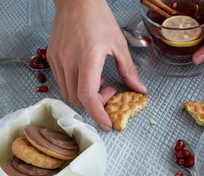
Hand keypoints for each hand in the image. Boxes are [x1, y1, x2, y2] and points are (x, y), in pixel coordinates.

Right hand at [47, 0, 147, 130]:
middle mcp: (69, 61)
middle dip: (95, 104)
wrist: (76, 1)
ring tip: (99, 81)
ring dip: (85, 96)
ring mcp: (57, 60)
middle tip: (110, 91)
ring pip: (68, 93)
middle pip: (78, 99)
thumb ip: (129, 70)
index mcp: (88, 58)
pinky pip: (62, 82)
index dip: (97, 114)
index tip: (107, 124)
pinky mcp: (52, 57)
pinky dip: (76, 86)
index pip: (87, 95)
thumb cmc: (99, 18)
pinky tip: (88, 75)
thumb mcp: (119, 44)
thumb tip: (140, 90)